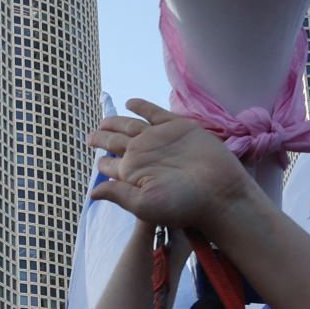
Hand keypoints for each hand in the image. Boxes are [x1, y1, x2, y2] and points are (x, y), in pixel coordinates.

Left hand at [87, 104, 256, 233]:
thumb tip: (91, 192)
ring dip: (115, 122)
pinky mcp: (176, 126)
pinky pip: (153, 113)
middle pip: (115, 142)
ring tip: (104, 122)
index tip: (93, 157)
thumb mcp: (145, 205)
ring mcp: (158, 138)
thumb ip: (119, 194)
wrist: (219, 191)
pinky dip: (141, 106)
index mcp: (133, 172)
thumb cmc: (183, 204)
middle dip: (102, 139)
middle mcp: (143, 154)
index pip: (110, 165)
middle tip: (90, 137)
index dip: (100, 161)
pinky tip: (130, 103)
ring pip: (130, 125)